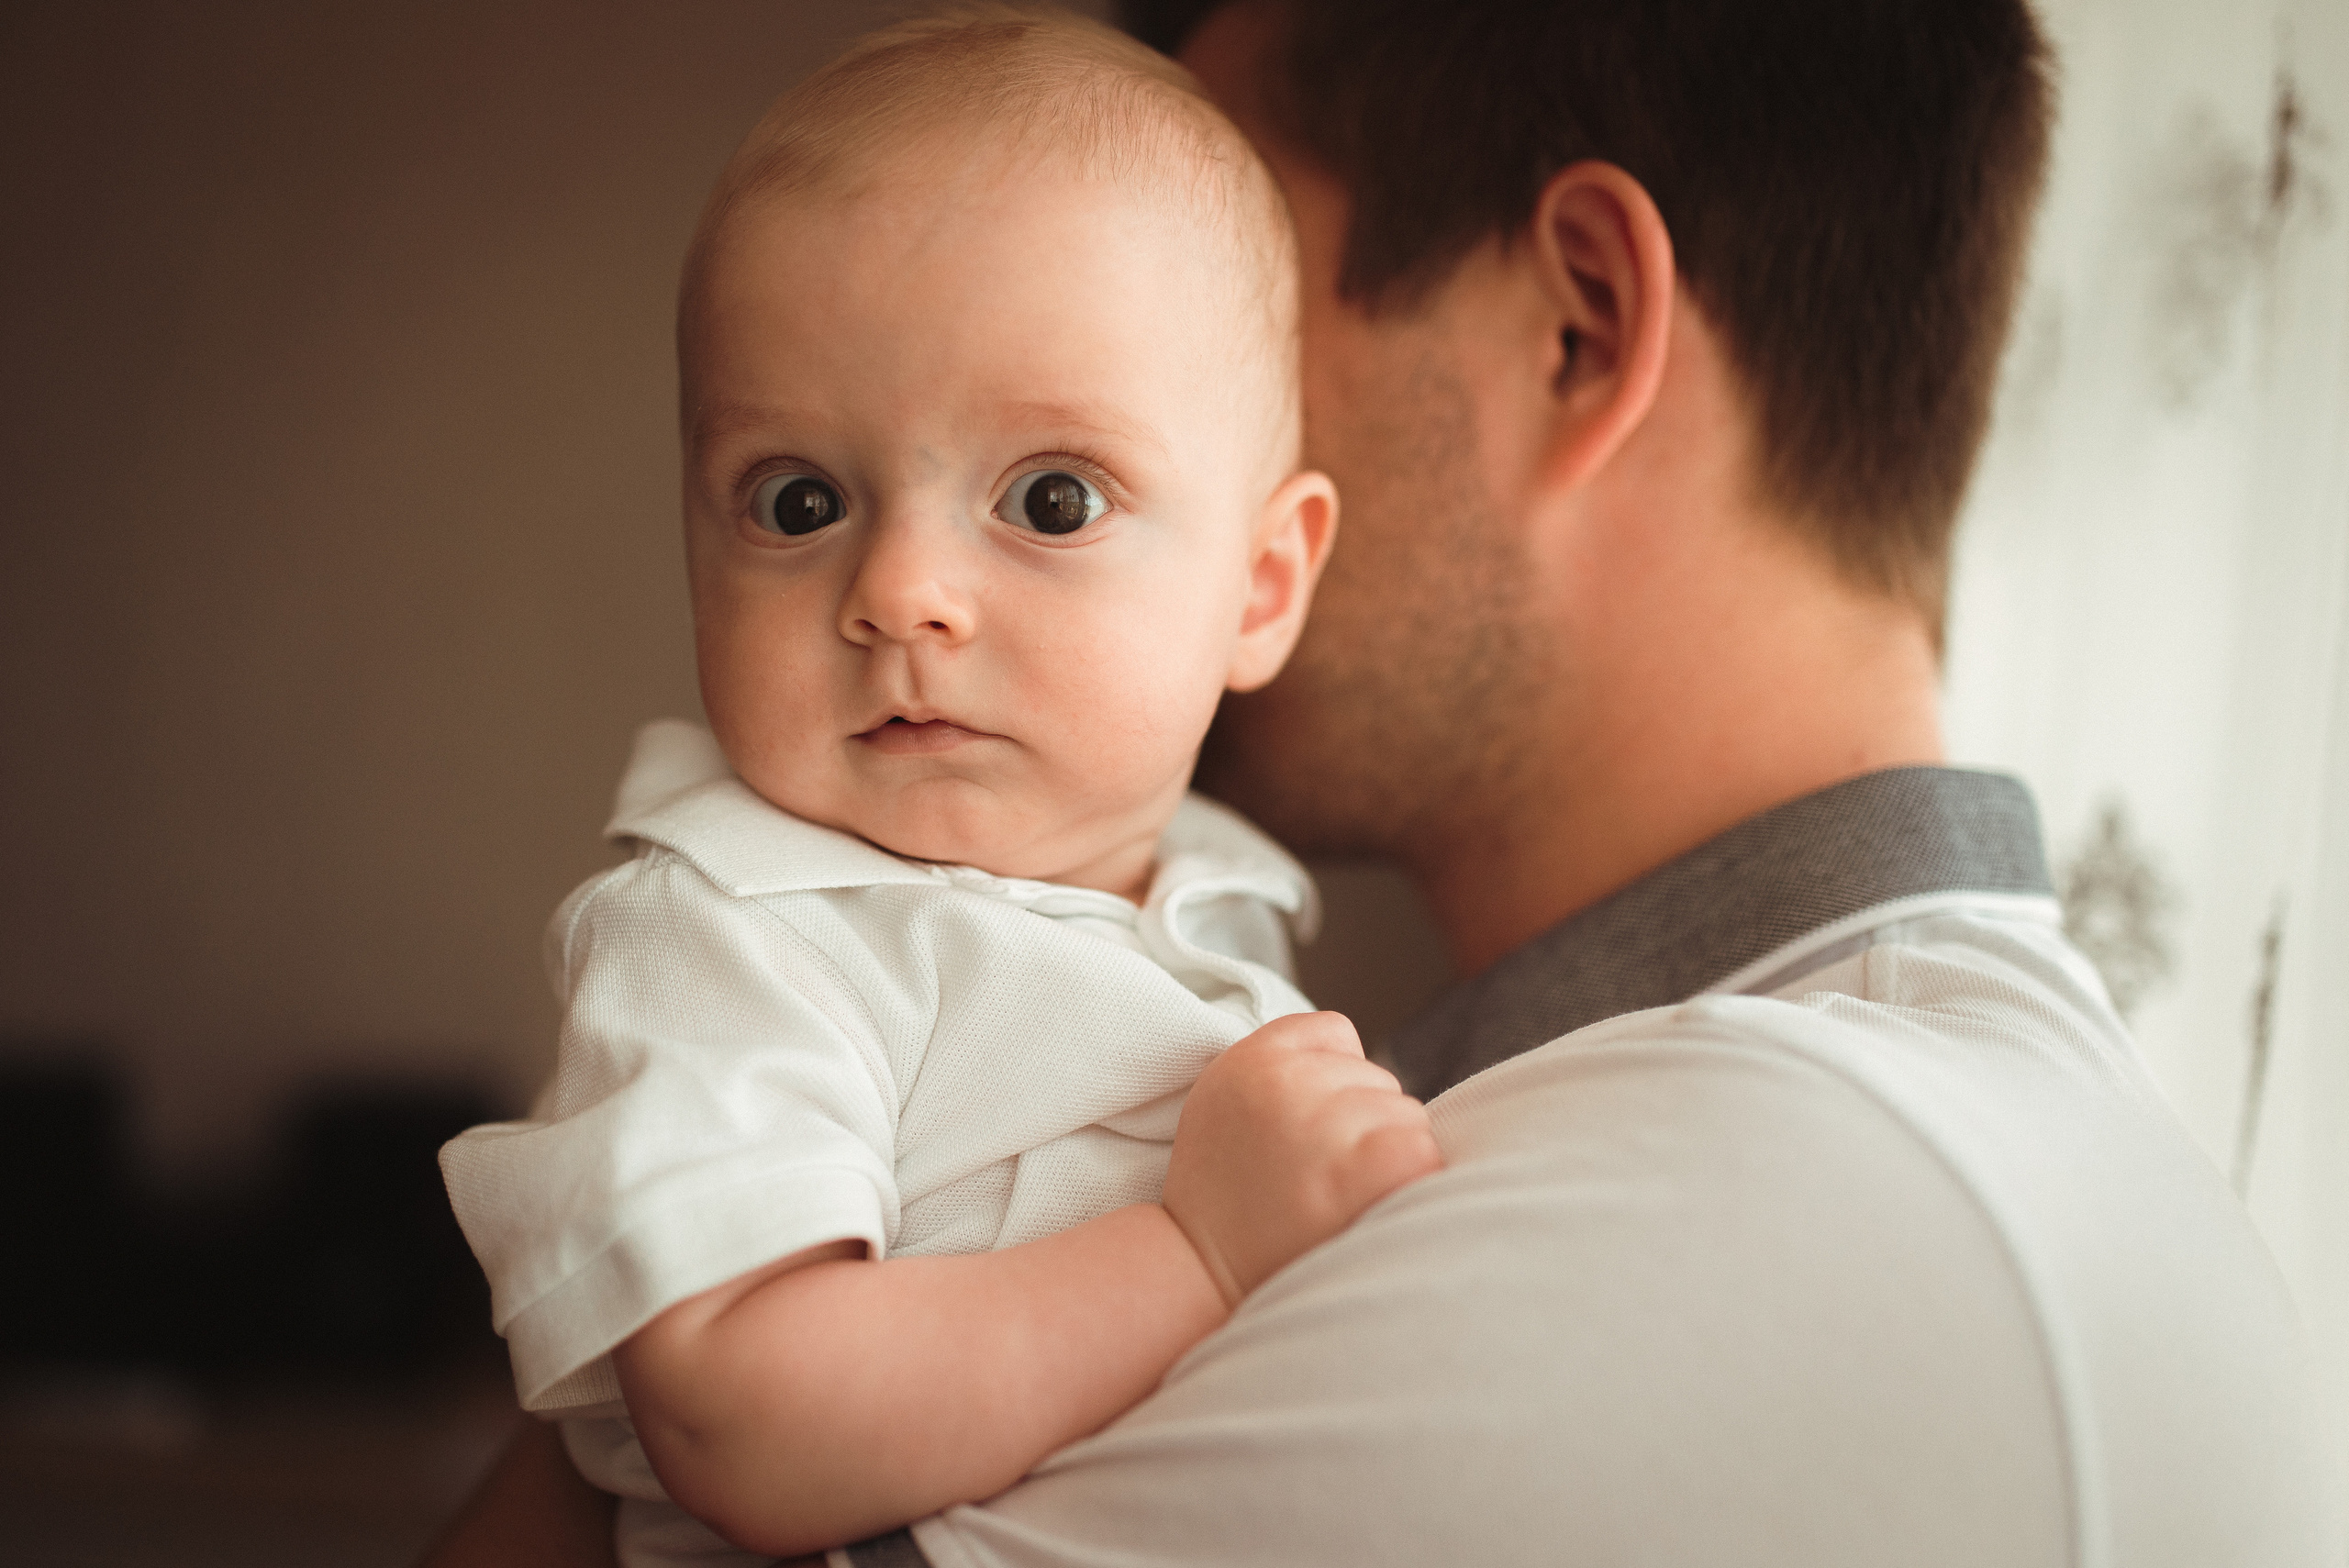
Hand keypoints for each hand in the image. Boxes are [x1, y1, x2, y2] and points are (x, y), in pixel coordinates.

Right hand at [1161, 1011, 1441, 1305]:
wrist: (1202, 1275)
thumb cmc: (1226, 1195)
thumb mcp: (1228, 1103)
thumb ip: (1285, 1067)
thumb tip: (1368, 1066)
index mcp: (1250, 1058)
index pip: (1336, 1032)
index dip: (1336, 1081)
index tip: (1308, 1130)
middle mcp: (1285, 1082)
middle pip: (1380, 1079)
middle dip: (1365, 1125)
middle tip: (1320, 1177)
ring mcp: (1323, 1126)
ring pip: (1408, 1116)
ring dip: (1391, 1157)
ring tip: (1341, 1198)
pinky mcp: (1361, 1170)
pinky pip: (1422, 1152)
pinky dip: (1412, 1182)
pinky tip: (1373, 1207)